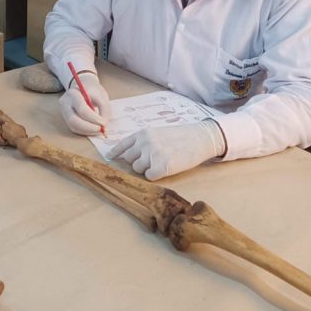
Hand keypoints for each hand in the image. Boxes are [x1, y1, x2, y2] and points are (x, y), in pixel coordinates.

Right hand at [59, 71, 111, 135]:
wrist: (83, 86)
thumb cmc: (92, 91)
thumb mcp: (101, 95)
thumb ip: (104, 109)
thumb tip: (103, 124)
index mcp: (73, 93)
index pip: (82, 109)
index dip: (93, 118)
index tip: (104, 122)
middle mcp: (65, 102)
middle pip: (73, 119)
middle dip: (88, 127)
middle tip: (100, 129)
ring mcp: (63, 111)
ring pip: (73, 126)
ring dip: (87, 131)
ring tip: (98, 129)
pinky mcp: (65, 118)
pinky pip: (74, 128)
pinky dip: (84, 131)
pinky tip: (92, 129)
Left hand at [109, 120, 225, 180]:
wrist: (200, 138)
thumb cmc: (181, 136)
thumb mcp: (158, 133)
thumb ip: (143, 142)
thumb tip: (127, 155)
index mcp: (143, 134)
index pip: (123, 145)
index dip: (116, 153)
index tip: (110, 158)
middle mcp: (144, 143)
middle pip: (129, 160)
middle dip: (139, 162)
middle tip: (154, 159)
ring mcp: (151, 155)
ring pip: (138, 169)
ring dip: (148, 169)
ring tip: (163, 160)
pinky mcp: (160, 167)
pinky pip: (149, 177)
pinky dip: (157, 175)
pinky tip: (167, 167)